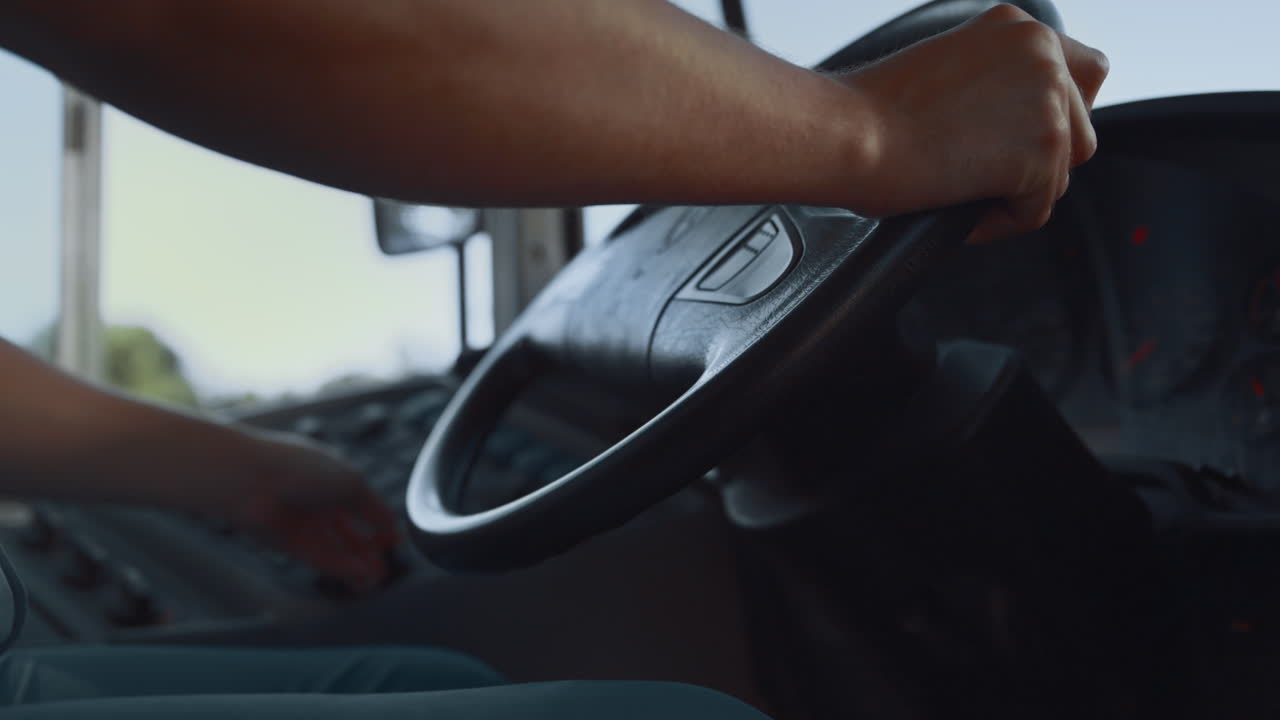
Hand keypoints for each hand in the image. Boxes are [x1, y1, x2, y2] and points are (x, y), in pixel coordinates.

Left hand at [224, 431, 399, 589]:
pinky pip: (321, 559)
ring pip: (337, 550)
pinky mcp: (290, 545)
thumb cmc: (301, 470)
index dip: (381, 525)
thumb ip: (376, 510)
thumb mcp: (353, 484)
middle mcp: (320, 503)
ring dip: (357, 565)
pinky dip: (341, 568)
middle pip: (350, 533)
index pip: (364, 506)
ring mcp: (305, 525)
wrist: (251, 480)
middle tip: (385, 568)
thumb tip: (394, 531)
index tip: (394, 542)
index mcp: (335, 479)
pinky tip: (360, 576)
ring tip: (374, 580)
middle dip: (368, 551)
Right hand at [839, 4, 1108, 240]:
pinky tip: (961, 212)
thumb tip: (1011, 128)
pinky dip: (998, 223)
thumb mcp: (948, 68)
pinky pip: (1035, 211)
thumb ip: (995, 82)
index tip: (1022, 139)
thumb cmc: (870, 111)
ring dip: (1016, 195)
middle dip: (1039, 162)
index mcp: (1019, 27)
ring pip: (1059, 174)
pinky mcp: (1041, 152)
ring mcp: (1047, 102)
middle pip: (1081, 129)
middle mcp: (1042, 55)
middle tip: (985, 176)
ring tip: (962, 194)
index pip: (1084, 71)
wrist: (849, 132)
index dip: (1059, 114)